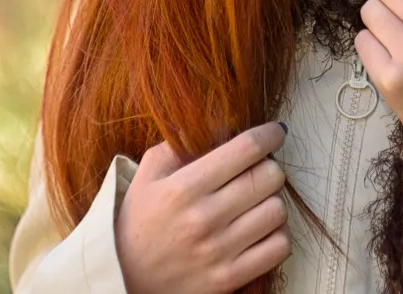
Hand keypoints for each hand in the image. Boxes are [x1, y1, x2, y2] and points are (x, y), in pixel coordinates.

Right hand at [114, 122, 290, 293]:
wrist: (124, 278)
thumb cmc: (139, 221)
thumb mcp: (147, 174)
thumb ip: (178, 145)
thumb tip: (218, 123)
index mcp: (184, 187)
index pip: (245, 149)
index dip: (268, 135)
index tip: (274, 132)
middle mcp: (204, 218)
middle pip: (269, 177)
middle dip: (269, 167)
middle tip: (259, 170)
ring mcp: (219, 251)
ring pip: (277, 211)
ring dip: (272, 201)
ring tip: (257, 201)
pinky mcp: (229, 278)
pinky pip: (278, 248)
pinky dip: (276, 235)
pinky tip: (260, 230)